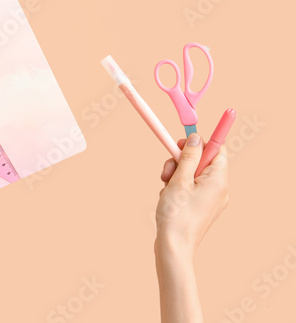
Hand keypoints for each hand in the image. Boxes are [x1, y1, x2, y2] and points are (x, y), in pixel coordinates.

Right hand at [155, 132, 228, 256]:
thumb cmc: (176, 214)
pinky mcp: (203, 207)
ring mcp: (212, 199)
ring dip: (177, 174)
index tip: (182, 142)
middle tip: (167, 169)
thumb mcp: (179, 179)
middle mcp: (220, 189)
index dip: (199, 143)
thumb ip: (188, 157)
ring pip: (194, 175)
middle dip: (182, 161)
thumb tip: (196, 139)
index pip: (217, 150)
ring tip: (164, 187)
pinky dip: (179, 187)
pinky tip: (168, 197)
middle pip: (202, 162)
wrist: (174, 246)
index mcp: (219, 180)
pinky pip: (192, 188)